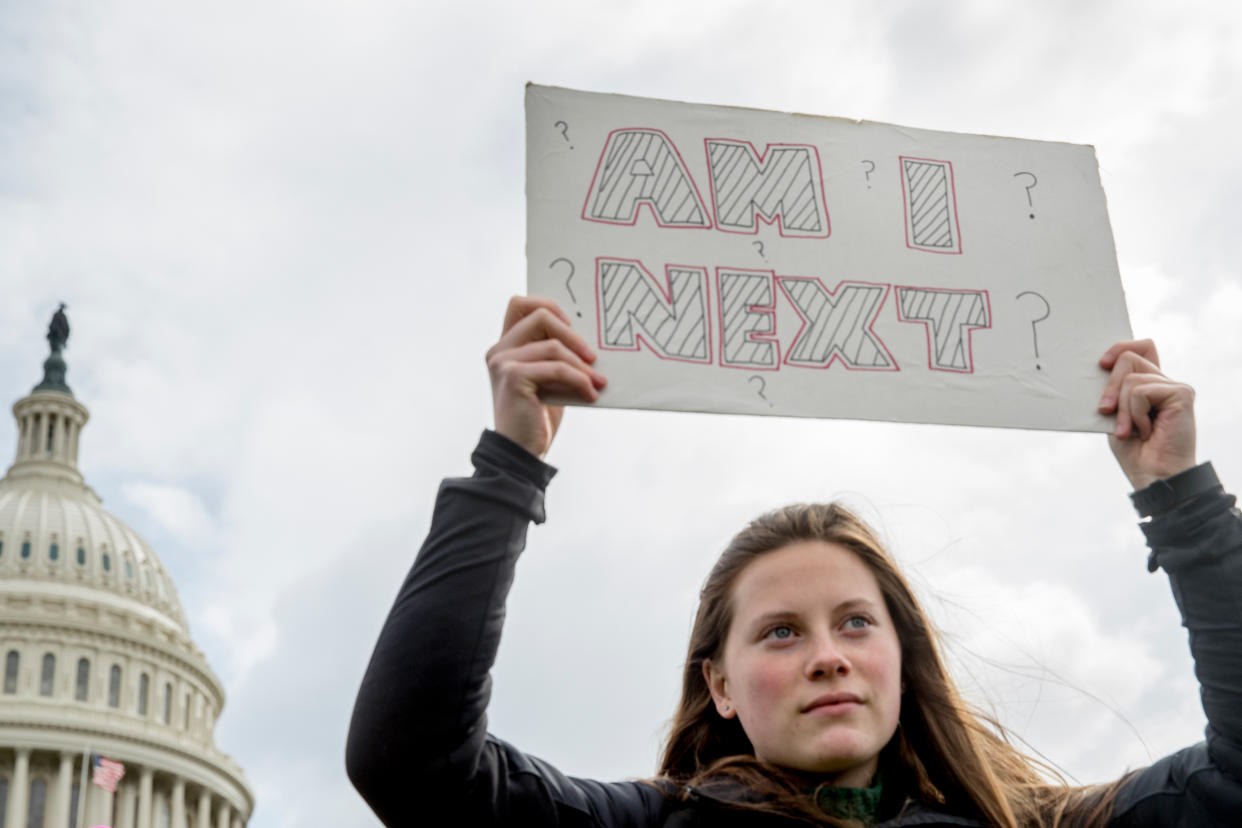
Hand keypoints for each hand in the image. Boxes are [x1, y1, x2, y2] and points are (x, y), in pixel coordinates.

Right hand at [485, 296, 606, 458]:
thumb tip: (590, 341)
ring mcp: (503, 362)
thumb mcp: (548, 380)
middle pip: (540, 315)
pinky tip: (590, 395)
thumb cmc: (537, 417)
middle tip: (594, 358)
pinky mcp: (513, 376)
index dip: (548, 306)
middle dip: (573, 335)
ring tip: (598, 382)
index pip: (520, 304)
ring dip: (583, 366)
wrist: (521, 453)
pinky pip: (557, 368)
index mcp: (505, 347)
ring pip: (554, 345)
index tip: (571, 327)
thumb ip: (555, 356)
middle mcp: (499, 350)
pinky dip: (580, 380)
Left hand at [1097, 339, 1195, 489]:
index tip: (1102, 364)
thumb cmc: (1134, 451)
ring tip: (1131, 430)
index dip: (1120, 347)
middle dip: (1110, 386)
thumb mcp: (1115, 415)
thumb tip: (1100, 367)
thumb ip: (1114, 391)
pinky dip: (1134, 414)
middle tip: (1105, 411)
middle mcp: (1164, 382)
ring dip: (1122, 409)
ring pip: (1131, 377)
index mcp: (1150, 385)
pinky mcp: (1181, 393)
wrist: (1154, 475)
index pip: (1141, 348)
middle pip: (1129, 357)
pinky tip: (1147, 431)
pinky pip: (1140, 391)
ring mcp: (1175, 386)